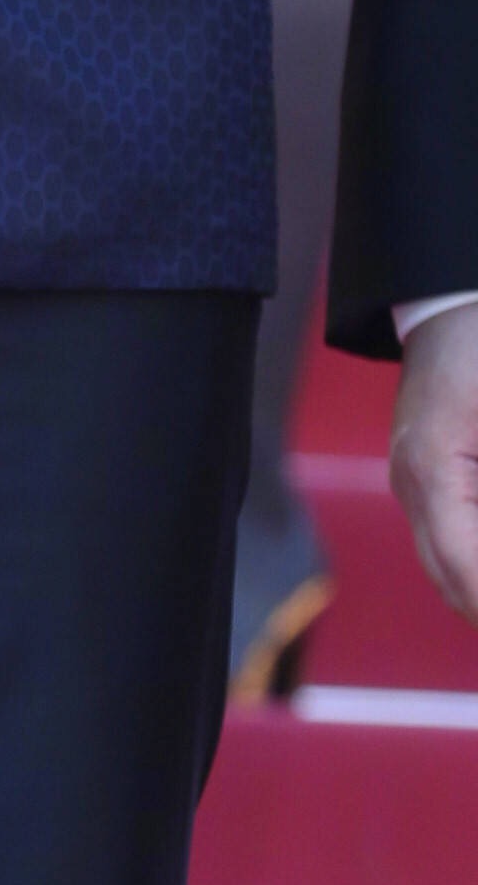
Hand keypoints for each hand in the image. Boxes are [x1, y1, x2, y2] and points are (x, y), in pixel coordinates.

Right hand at [391, 303, 477, 617]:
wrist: (450, 296)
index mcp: (429, 467)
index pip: (459, 560)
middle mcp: (413, 483)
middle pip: (451, 576)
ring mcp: (416, 482)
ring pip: (449, 567)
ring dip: (477, 588)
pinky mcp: (431, 477)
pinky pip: (453, 540)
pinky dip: (474, 563)